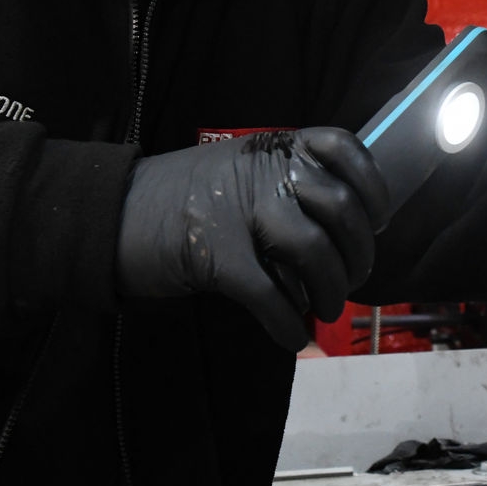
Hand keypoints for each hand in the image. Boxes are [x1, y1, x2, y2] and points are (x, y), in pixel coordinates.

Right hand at [114, 128, 389, 350]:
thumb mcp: (236, 170)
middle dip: (357, 254)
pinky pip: (271, 295)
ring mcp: (238, 211)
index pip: (342, 149)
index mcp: (271, 149)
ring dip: (330, 291)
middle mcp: (261, 173)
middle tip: (350, 282)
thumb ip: (283, 184)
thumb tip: (342, 229)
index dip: (371, 187)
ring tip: (324, 310)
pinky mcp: (215, 254)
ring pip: (313, 251)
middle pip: (339, 209)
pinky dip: (289, 324)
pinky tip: (293, 336)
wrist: (109, 214)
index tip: (376, 221)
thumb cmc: (178, 200)